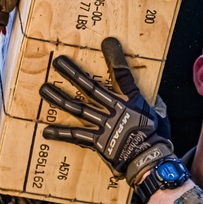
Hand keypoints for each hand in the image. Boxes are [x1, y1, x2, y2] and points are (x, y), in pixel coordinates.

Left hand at [40, 38, 173, 185]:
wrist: (150, 160)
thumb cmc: (157, 140)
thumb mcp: (159, 116)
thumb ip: (153, 104)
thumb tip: (156, 99)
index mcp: (131, 103)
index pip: (123, 75)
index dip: (115, 58)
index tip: (107, 43)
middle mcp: (115, 111)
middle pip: (90, 88)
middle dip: (73, 74)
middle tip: (57, 62)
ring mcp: (104, 126)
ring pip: (78, 109)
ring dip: (59, 99)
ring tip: (44, 90)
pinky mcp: (98, 142)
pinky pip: (76, 137)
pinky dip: (61, 134)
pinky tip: (46, 131)